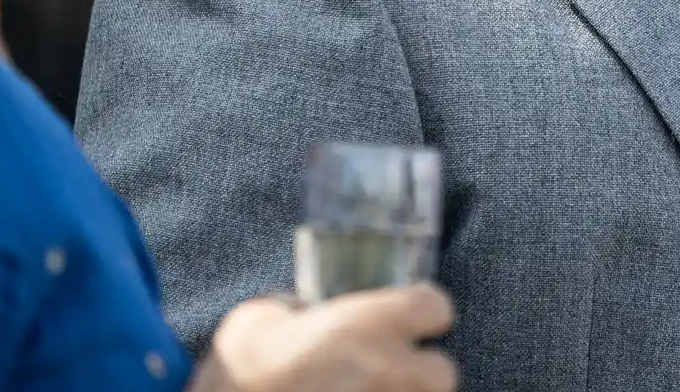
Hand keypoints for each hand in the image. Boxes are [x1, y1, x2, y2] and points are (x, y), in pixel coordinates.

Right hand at [189, 284, 457, 391]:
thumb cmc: (237, 372)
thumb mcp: (264, 318)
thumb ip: (304, 310)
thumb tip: (310, 312)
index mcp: (369, 324)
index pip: (436, 306)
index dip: (421, 310)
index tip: (407, 318)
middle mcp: (390, 371)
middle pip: (443, 371)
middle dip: (419, 372)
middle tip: (384, 373)